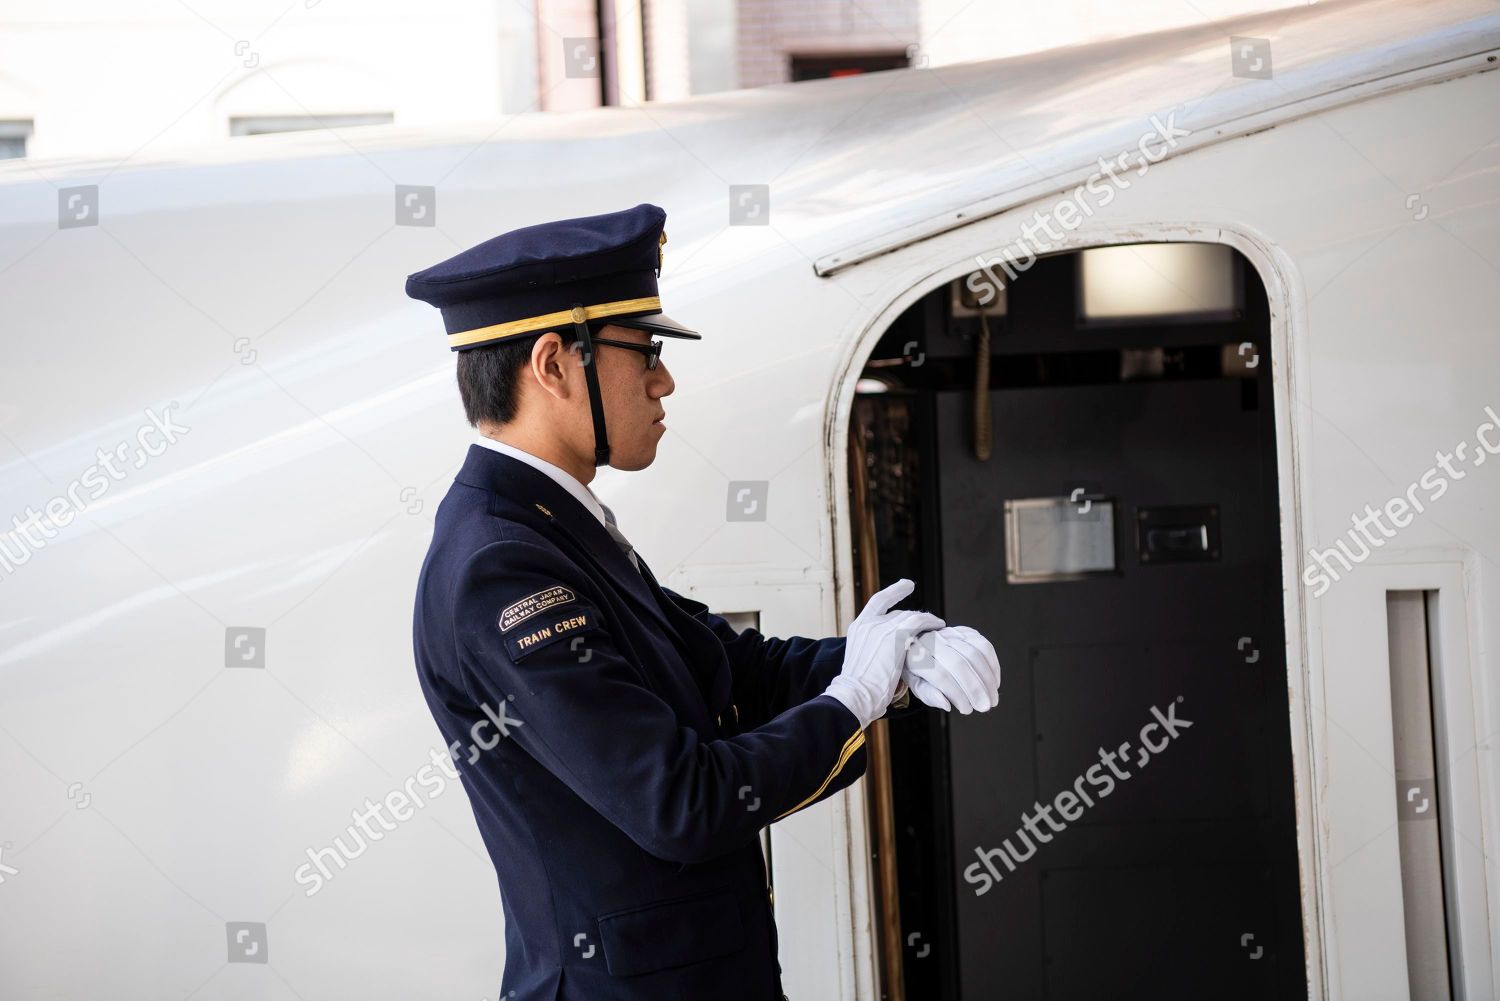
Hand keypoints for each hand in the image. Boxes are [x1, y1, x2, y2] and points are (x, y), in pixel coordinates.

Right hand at [825, 579, 943, 727]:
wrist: (854, 695)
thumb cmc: (858, 690)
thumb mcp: (862, 662)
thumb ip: (873, 651)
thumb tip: (886, 655)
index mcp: (858, 628)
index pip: (878, 602)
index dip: (894, 592)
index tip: (907, 584)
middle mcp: (869, 623)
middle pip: (898, 613)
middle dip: (915, 618)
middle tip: (930, 624)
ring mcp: (881, 628)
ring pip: (910, 616)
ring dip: (926, 620)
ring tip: (939, 625)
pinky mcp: (895, 636)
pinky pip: (918, 622)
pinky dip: (931, 623)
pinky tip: (940, 627)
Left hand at [902, 625, 999, 713]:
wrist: (920, 644)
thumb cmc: (920, 669)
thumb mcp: (917, 685)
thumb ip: (930, 695)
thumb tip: (947, 704)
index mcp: (917, 656)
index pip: (940, 675)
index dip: (957, 694)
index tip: (967, 709)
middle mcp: (933, 641)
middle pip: (959, 664)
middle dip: (976, 688)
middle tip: (985, 706)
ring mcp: (950, 633)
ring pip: (975, 653)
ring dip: (987, 678)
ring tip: (992, 697)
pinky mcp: (965, 631)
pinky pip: (984, 645)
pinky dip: (992, 665)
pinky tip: (994, 681)